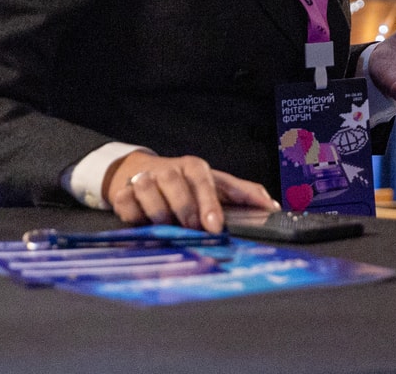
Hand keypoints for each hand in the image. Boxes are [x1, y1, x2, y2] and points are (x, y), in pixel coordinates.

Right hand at [104, 151, 278, 232]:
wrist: (141, 172)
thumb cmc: (186, 183)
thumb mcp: (216, 184)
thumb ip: (244, 194)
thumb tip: (273, 206)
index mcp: (194, 167)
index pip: (204, 181)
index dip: (209, 204)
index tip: (215, 226)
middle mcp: (169, 170)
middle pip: (175, 184)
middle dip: (185, 209)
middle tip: (192, 229)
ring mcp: (144, 180)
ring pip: (148, 191)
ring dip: (159, 213)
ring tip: (167, 225)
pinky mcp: (122, 194)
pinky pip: (126, 205)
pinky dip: (134, 215)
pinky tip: (142, 221)